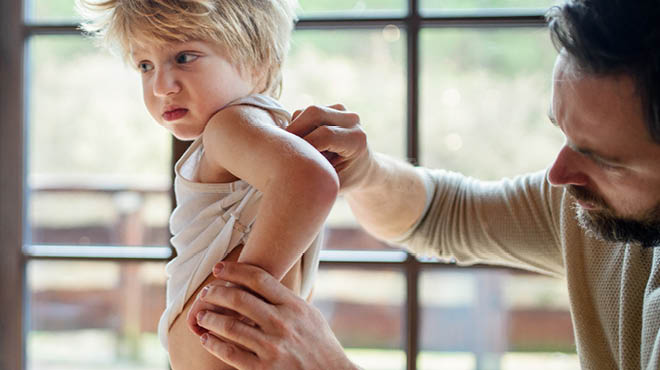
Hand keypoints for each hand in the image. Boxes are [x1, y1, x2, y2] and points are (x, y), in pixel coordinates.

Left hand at [194, 262, 357, 369]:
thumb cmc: (320, 345)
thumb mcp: (309, 315)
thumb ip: (287, 301)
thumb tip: (261, 284)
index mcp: (293, 306)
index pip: (258, 278)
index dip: (234, 270)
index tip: (218, 269)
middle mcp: (282, 323)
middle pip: (239, 299)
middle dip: (216, 293)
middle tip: (205, 293)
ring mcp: (272, 347)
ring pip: (230, 326)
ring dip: (209, 318)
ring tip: (201, 316)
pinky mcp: (264, 369)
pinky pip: (230, 354)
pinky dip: (214, 344)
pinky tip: (206, 339)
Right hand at [287, 104, 372, 192]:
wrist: (362, 169)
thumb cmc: (345, 181)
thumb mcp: (333, 183)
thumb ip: (315, 174)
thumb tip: (289, 168)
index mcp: (356, 139)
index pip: (324, 135)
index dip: (302, 146)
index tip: (289, 161)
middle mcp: (351, 120)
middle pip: (314, 113)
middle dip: (293, 130)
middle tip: (280, 150)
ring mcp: (342, 111)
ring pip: (305, 112)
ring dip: (293, 130)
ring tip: (294, 151)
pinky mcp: (330, 109)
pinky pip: (304, 113)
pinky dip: (296, 128)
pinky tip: (301, 144)